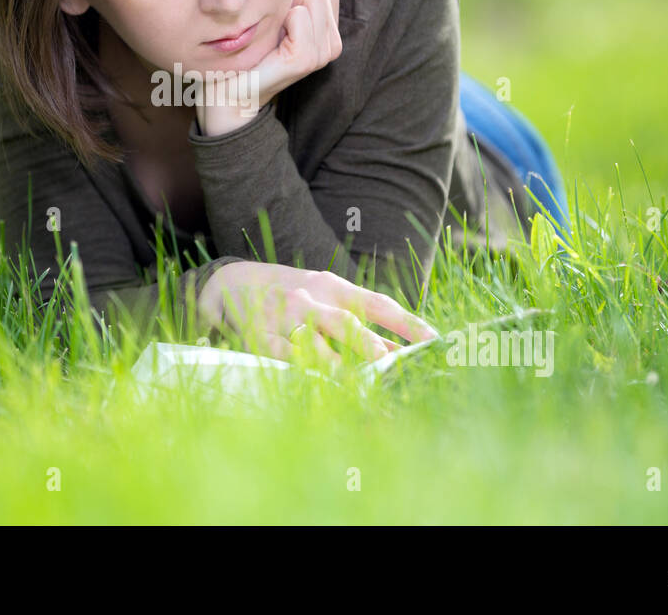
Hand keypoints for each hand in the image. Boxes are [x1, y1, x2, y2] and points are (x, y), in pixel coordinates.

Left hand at [195, 0, 342, 135]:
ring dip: (285, 8)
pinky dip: (280, 20)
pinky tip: (270, 43)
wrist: (231, 89)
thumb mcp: (281, 15)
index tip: (282, 14)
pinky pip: (298, 14)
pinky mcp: (305, 59)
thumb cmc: (252, 48)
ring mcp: (322, 54)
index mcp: (331, 32)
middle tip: (275, 27)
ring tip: (272, 36)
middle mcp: (333, 44)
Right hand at [196, 260, 437, 365]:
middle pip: (344, 321)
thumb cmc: (295, 294)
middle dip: (366, 342)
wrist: (233, 282)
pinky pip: (281, 355)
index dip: (406, 322)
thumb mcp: (326, 295)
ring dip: (334, 365)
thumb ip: (358, 317)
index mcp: (335, 287)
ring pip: (313, 342)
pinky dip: (298, 370)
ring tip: (351, 383)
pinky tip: (312, 385)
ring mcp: (286, 317)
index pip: (378, 303)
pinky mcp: (261, 336)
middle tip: (385, 360)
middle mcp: (312, 299)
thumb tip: (398, 351)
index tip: (434, 340)